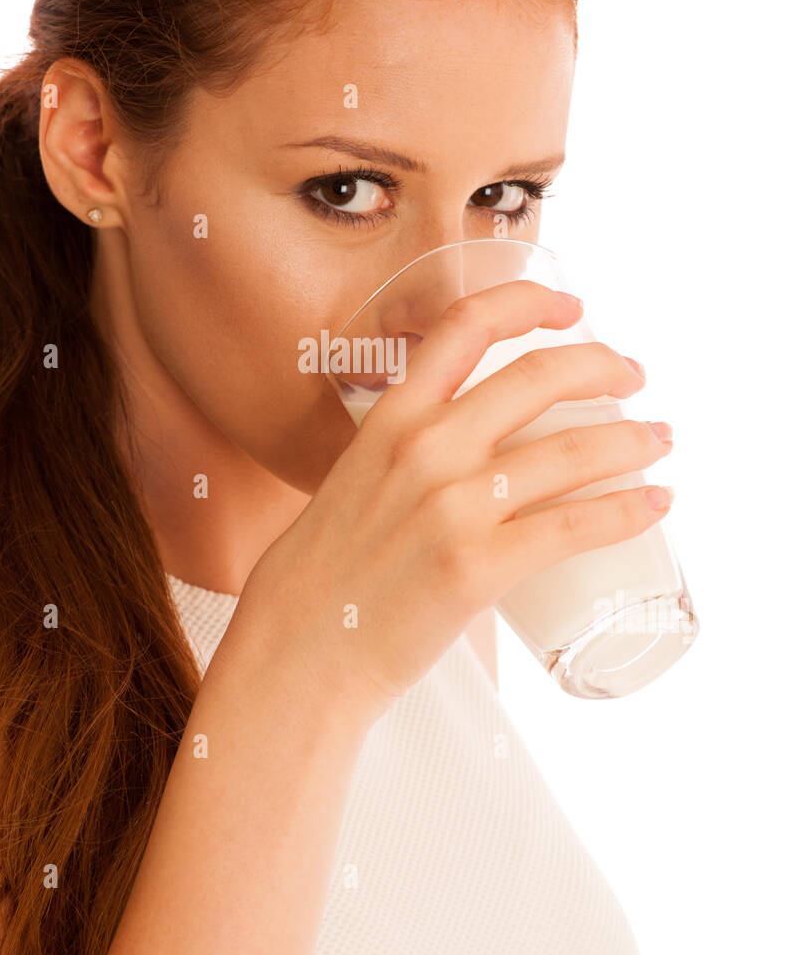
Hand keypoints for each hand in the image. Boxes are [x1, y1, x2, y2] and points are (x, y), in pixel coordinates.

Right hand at [233, 282, 669, 726]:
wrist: (296, 653)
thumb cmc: (318, 579)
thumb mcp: (350, 484)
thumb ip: (399, 458)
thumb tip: (455, 454)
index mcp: (389, 420)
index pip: (465, 325)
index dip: (528, 301)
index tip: (572, 308)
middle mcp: (424, 449)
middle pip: (539, 377)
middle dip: (604, 367)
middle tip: (632, 378)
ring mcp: (452, 508)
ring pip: (572, 451)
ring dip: (634, 440)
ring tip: (659, 441)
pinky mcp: (477, 567)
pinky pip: (574, 527)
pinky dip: (629, 510)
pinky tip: (656, 505)